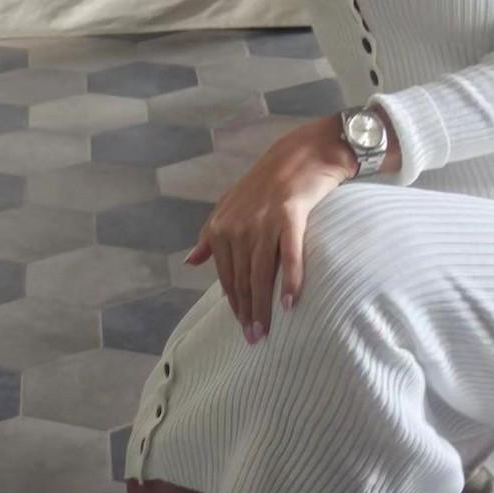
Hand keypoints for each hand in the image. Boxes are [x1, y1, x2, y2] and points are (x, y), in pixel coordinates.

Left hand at [183, 116, 355, 342]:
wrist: (303, 152)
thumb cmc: (268, 182)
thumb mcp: (231, 205)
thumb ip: (210, 235)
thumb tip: (190, 262)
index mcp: (221, 226)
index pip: (226, 276)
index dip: (234, 304)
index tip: (242, 327)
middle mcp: (238, 225)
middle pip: (241, 280)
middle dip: (246, 313)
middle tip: (255, 340)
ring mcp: (264, 221)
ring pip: (260, 274)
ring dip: (262, 307)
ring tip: (267, 331)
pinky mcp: (290, 215)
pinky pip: (288, 255)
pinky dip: (290, 281)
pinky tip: (290, 303)